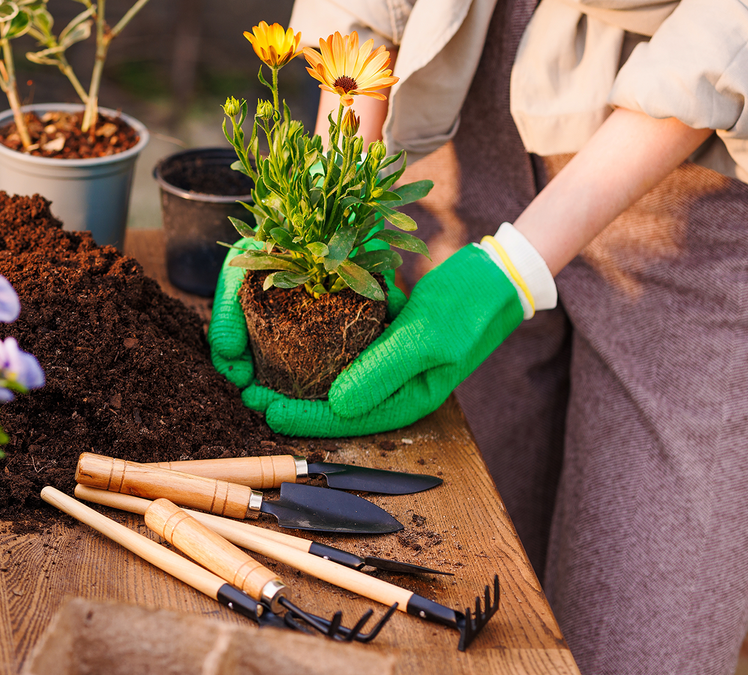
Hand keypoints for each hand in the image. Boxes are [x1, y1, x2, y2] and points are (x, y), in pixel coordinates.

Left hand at [211, 244, 521, 436]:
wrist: (499, 273)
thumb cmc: (470, 306)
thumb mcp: (426, 336)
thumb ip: (382, 369)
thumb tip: (335, 403)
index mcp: (408, 400)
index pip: (346, 419)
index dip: (302, 416)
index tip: (263, 408)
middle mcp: (394, 388)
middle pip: (334, 403)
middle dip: (291, 398)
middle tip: (248, 390)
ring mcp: (388, 363)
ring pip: (333, 375)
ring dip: (296, 372)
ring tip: (258, 367)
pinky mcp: (384, 338)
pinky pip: (343, 348)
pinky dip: (316, 342)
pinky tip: (287, 333)